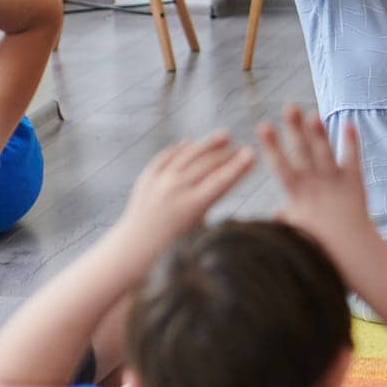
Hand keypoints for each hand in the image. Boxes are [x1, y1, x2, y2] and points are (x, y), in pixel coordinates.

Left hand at [115, 133, 255, 253]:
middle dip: (229, 154)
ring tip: (225, 135)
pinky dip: (179, 149)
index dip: (239, 166)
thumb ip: (212, 206)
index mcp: (192, 207)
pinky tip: (190, 143)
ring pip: (188, 155)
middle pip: (208, 164)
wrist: (133, 251)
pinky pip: (166, 157)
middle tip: (244, 148)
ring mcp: (159, 181)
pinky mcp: (146, 178)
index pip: (222, 180)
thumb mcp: (199, 232)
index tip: (253, 154)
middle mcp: (175, 190)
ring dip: (208, 144)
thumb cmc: (172, 249)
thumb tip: (229, 181)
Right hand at [261, 104, 371, 248]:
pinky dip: (351, 141)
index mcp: (298, 195)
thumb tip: (273, 215)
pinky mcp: (354, 182)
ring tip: (313, 113)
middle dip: (294, 129)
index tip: (263, 125)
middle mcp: (315, 184)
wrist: (352, 252)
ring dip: (319, 132)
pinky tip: (349, 122)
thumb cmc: (319, 245)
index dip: (272, 146)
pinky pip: (353, 159)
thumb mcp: (295, 232)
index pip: (281, 166)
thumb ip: (283, 219)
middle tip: (288, 106)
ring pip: (325, 153)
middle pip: (302, 152)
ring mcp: (335, 182)